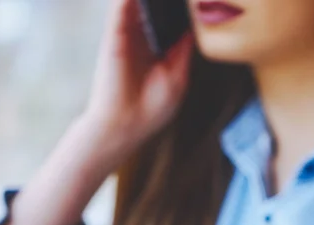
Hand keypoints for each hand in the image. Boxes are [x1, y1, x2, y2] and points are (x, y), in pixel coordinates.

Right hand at [83, 0, 193, 156]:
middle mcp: (143, 38)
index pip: (172, 20)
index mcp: (161, 50)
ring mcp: (128, 34)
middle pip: (156, 6)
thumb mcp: (178, 78)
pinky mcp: (115, 34)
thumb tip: (193, 26)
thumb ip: (184, 49)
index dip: (182, 7)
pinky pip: (122, 6)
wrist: (124, 124)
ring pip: (139, 2)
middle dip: (166, 0)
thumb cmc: (152, 108)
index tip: (198, 0)